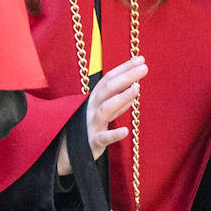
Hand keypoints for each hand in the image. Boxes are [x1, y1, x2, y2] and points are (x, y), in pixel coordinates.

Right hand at [57, 56, 147, 175]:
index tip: (140, 59)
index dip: (124, 68)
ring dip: (121, 98)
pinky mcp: (93, 142)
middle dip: (126, 76)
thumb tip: (135, 88)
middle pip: (108, 88)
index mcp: (94, 98)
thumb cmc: (87, 127)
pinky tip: (125, 131)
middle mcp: (92, 107)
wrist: (66, 152)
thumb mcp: (102, 111)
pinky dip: (114, 135)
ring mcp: (92, 123)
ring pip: (106, 108)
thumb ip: (118, 102)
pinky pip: (103, 138)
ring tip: (137, 89)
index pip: (109, 78)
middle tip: (144, 68)